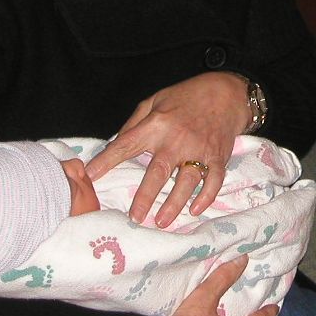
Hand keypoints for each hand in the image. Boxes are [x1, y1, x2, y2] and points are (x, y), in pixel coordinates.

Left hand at [86, 72, 251, 225]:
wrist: (227, 93)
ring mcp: (199, 149)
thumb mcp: (154, 101)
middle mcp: (176, 139)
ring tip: (161, 221)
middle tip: (134, 217)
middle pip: (158, 172)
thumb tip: (115, 144)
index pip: (126, 145)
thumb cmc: (186, 97)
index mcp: (156, 124)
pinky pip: (213, 180)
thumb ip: (134, 123)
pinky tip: (195, 210)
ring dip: (174, 204)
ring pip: (186, 181)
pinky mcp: (218, 156)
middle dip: (145, 196)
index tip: (89, 177)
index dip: (106, 161)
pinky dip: (206, 197)